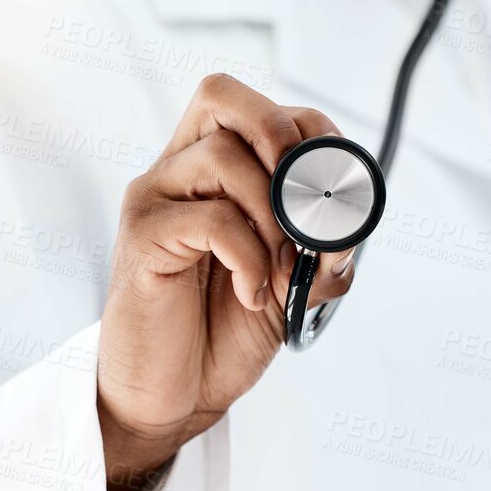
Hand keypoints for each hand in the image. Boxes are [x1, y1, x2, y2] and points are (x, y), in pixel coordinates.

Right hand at [96, 74, 355, 490]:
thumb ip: (321, 251)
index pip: (264, 108)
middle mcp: (178, 171)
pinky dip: (249, 256)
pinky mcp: (141, 237)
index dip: (314, 134)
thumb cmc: (221, 333)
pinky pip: (211, 219)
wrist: (173, 396)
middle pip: (220, 94)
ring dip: (274, 218)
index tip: (340, 192)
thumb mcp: (291, 285)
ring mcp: (155, 199)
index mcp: (214, 171)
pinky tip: (251, 294)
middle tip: (306, 205)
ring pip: (223, 157)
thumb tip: (349, 228)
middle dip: (281, 137)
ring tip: (280, 275)